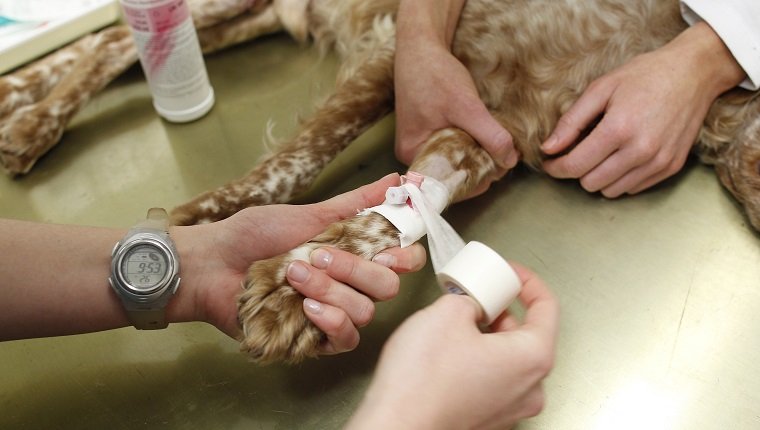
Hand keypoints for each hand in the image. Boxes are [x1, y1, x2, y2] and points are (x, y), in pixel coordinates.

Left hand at [172, 174, 425, 350]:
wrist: (212, 264)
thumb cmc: (253, 236)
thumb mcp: (309, 214)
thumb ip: (357, 203)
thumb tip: (399, 179)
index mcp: (355, 253)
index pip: (403, 259)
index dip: (405, 253)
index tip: (388, 244)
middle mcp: (351, 284)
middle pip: (389, 286)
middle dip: (358, 269)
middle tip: (321, 255)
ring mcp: (335, 312)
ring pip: (367, 310)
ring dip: (332, 289)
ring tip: (294, 274)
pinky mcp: (316, 340)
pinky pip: (347, 338)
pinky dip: (332, 320)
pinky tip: (308, 307)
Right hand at [347, 263, 559, 429]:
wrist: (397, 425)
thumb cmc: (422, 383)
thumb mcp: (446, 311)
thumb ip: (468, 297)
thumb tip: (469, 302)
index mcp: (533, 357)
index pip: (547, 306)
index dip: (526, 280)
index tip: (509, 273)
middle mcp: (530, 388)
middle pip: (526, 334)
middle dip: (500, 309)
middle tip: (475, 296)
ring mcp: (510, 408)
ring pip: (508, 359)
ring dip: (487, 336)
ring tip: (455, 325)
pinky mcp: (488, 419)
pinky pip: (492, 380)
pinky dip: (477, 362)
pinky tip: (448, 354)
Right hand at [394, 0, 517, 197]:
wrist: (420, 48)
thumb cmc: (434, 75)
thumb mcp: (467, 107)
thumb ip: (490, 136)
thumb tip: (510, 161)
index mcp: (414, 155)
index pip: (447, 184)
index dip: (475, 181)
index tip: (499, 170)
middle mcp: (413, 155)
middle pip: (451, 174)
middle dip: (478, 168)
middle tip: (504, 156)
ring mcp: (419, 143)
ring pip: (453, 161)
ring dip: (475, 155)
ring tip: (495, 144)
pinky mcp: (427, 133)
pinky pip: (450, 148)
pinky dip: (468, 144)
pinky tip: (482, 135)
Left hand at [542, 22, 744, 197]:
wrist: (693, 73)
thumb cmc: (644, 76)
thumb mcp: (601, 88)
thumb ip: (571, 121)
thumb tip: (548, 148)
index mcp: (618, 129)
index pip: (575, 166)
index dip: (555, 168)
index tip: (549, 162)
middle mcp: (640, 151)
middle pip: (590, 183)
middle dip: (578, 170)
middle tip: (577, 152)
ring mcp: (659, 162)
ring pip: (611, 191)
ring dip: (599, 176)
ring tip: (602, 152)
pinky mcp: (671, 167)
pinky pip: (633, 188)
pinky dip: (621, 178)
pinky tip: (622, 156)